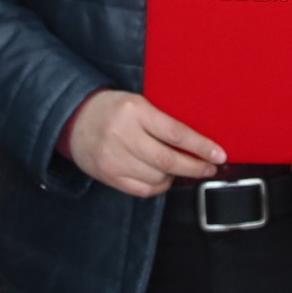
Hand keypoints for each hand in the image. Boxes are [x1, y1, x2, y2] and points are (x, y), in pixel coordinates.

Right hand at [65, 89, 223, 197]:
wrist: (73, 120)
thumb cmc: (110, 109)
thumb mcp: (137, 102)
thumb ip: (161, 119)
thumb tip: (197, 141)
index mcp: (135, 110)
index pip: (176, 133)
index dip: (201, 146)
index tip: (218, 154)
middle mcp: (123, 135)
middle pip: (168, 160)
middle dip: (195, 167)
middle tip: (208, 168)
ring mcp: (114, 158)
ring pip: (157, 177)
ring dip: (175, 177)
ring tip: (180, 170)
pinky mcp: (109, 175)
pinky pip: (142, 189)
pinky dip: (158, 187)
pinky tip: (162, 178)